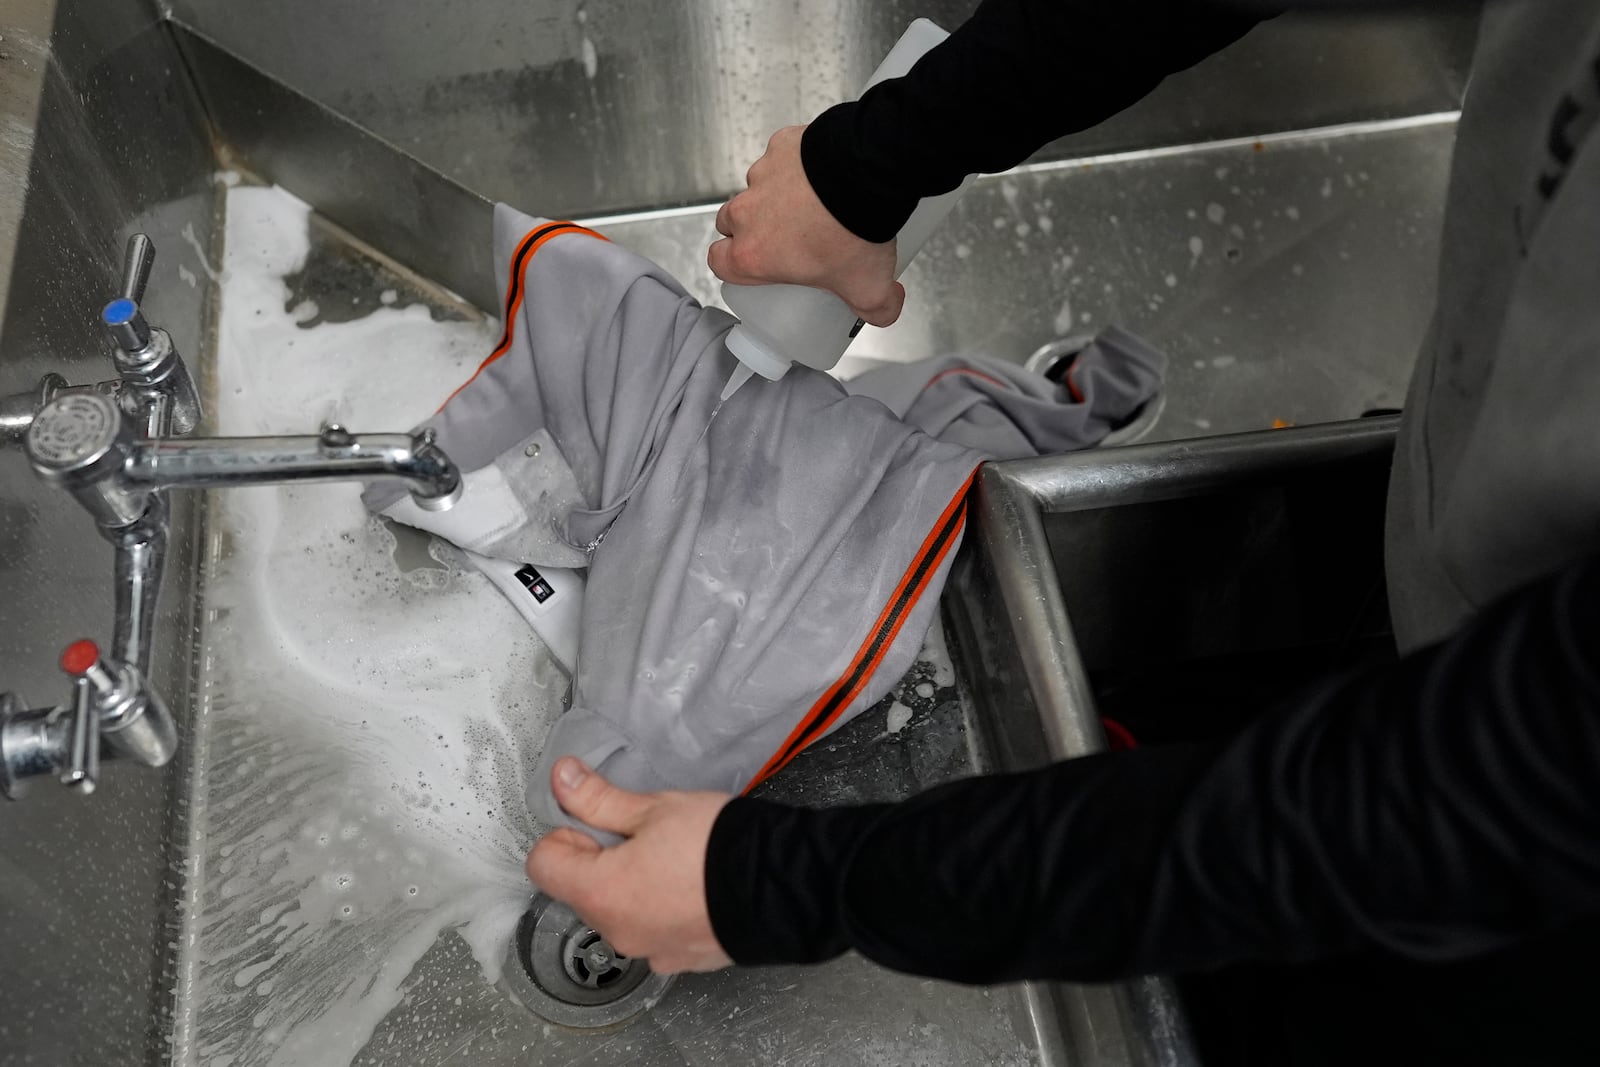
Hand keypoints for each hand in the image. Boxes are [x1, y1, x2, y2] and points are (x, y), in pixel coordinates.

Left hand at [525, 757, 734, 974]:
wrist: (780, 885)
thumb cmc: (716, 845)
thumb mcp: (654, 808)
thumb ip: (599, 798)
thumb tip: (561, 778)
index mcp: (600, 893)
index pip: (543, 864)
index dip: (567, 835)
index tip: (600, 823)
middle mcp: (617, 932)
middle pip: (582, 890)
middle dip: (603, 860)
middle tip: (647, 836)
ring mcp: (650, 952)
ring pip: (619, 912)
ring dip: (633, 887)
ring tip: (676, 861)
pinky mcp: (680, 961)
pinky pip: (654, 933)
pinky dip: (663, 911)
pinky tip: (693, 889)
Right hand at [709, 125, 905, 326]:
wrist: (867, 174)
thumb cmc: (852, 231)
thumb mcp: (868, 289)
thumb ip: (877, 309)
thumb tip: (887, 308)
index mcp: (753, 255)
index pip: (719, 264)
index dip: (733, 266)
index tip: (755, 267)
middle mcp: (747, 214)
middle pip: (731, 224)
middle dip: (753, 230)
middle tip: (788, 238)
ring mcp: (761, 177)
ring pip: (756, 190)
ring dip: (777, 197)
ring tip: (815, 203)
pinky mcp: (779, 146)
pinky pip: (781, 158)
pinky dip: (798, 166)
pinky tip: (823, 174)